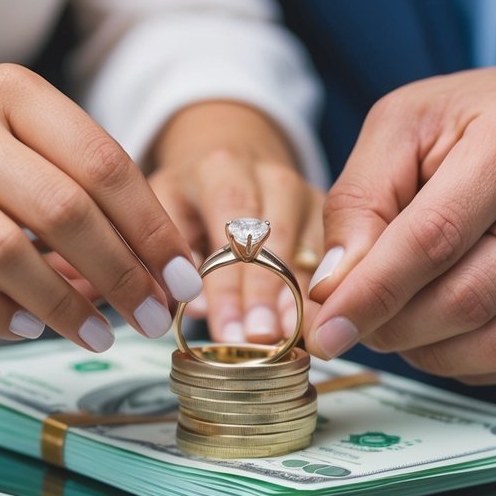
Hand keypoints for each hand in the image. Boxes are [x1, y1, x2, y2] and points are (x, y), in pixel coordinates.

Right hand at [0, 65, 201, 349]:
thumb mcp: (19, 140)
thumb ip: (83, 186)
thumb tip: (161, 268)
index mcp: (9, 92)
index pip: (102, 163)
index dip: (152, 228)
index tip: (182, 277)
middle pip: (64, 209)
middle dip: (122, 274)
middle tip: (153, 318)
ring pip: (8, 253)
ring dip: (67, 305)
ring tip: (100, 335)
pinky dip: (0, 317)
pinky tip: (32, 328)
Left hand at [148, 101, 323, 342]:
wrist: (233, 156)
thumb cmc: (191, 193)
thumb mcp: (165, 205)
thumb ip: (167, 252)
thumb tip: (191, 307)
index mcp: (222, 169)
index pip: (229, 223)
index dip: (228, 282)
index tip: (226, 329)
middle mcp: (272, 177)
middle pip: (275, 237)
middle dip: (267, 293)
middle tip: (260, 339)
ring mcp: (307, 195)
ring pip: (309, 250)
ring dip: (300, 299)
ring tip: (290, 339)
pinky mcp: (328, 218)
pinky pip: (330, 262)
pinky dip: (321, 297)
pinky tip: (313, 329)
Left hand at [305, 67, 495, 381]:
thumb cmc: (486, 124)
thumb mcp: (407, 125)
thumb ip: (359, 199)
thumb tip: (334, 287)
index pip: (433, 238)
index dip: (371, 292)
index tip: (326, 327)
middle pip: (464, 300)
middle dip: (392, 327)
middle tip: (356, 323)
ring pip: (495, 345)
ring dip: (426, 352)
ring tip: (396, 325)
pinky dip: (465, 361)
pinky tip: (444, 330)